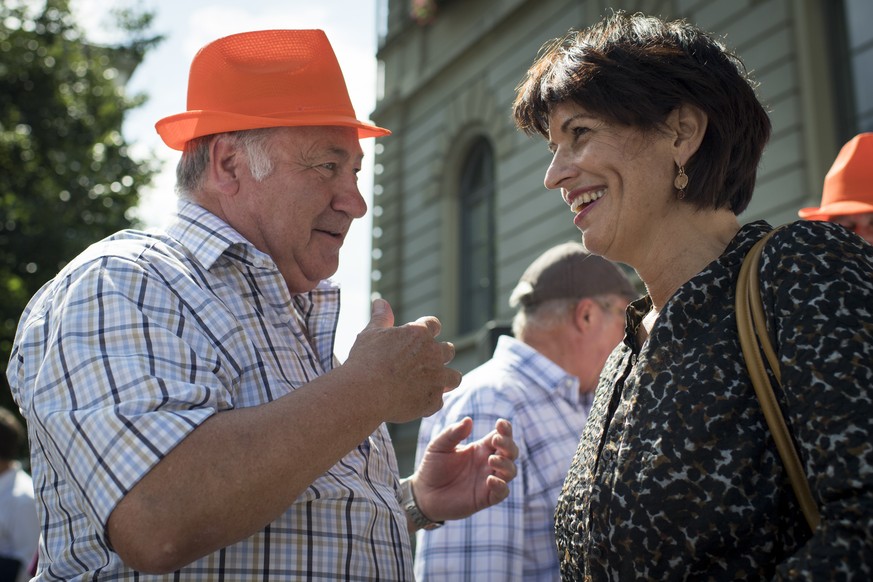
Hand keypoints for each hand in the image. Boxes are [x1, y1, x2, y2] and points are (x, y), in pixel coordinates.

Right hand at [344, 299, 460, 422]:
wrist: (365, 392)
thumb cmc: (365, 360)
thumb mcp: (371, 334)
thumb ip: (381, 317)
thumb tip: (381, 301)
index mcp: (419, 334)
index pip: (433, 324)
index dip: (429, 329)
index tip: (424, 334)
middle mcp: (433, 354)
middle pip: (448, 350)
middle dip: (441, 354)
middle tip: (429, 360)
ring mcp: (436, 378)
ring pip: (454, 377)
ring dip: (447, 378)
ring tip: (437, 382)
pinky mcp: (433, 401)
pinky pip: (439, 401)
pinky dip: (430, 402)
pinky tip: (418, 403)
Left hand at [411, 417, 517, 522]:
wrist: (424, 493)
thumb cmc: (433, 466)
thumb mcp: (439, 446)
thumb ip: (453, 433)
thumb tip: (468, 420)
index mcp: (481, 448)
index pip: (500, 436)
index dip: (505, 429)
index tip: (500, 424)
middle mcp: (488, 463)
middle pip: (511, 452)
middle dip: (508, 444)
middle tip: (496, 440)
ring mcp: (489, 480)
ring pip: (510, 471)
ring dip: (506, 464)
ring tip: (491, 459)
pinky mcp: (486, 498)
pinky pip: (503, 492)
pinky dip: (501, 486)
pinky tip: (490, 480)